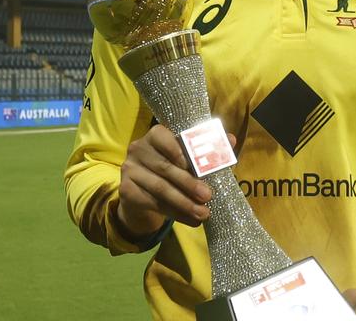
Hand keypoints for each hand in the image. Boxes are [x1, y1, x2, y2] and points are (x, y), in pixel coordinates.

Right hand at [115, 124, 231, 238]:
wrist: (144, 196)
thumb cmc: (172, 171)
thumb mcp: (188, 159)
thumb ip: (207, 149)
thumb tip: (230, 139)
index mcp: (155, 135)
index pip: (164, 137)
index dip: (180, 151)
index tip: (196, 165)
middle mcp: (138, 148)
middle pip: (166, 167)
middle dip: (189, 183)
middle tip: (208, 196)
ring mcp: (129, 169)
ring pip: (160, 188)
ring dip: (184, 203)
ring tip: (203, 214)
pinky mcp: (126, 190)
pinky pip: (154, 203)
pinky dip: (175, 213)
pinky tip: (190, 220)